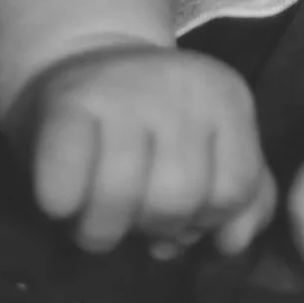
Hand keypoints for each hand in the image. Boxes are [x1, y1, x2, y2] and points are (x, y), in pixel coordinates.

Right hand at [9, 44, 276, 255]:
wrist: (79, 60)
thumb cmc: (149, 124)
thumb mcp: (209, 149)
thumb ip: (241, 199)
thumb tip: (233, 242)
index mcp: (226, 97)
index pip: (234, 189)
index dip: (205, 219)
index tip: (178, 211)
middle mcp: (181, 83)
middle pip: (179, 197)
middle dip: (153, 226)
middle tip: (133, 213)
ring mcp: (123, 88)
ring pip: (124, 198)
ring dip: (103, 229)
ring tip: (96, 215)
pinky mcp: (66, 101)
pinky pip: (66, 186)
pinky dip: (62, 207)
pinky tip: (62, 202)